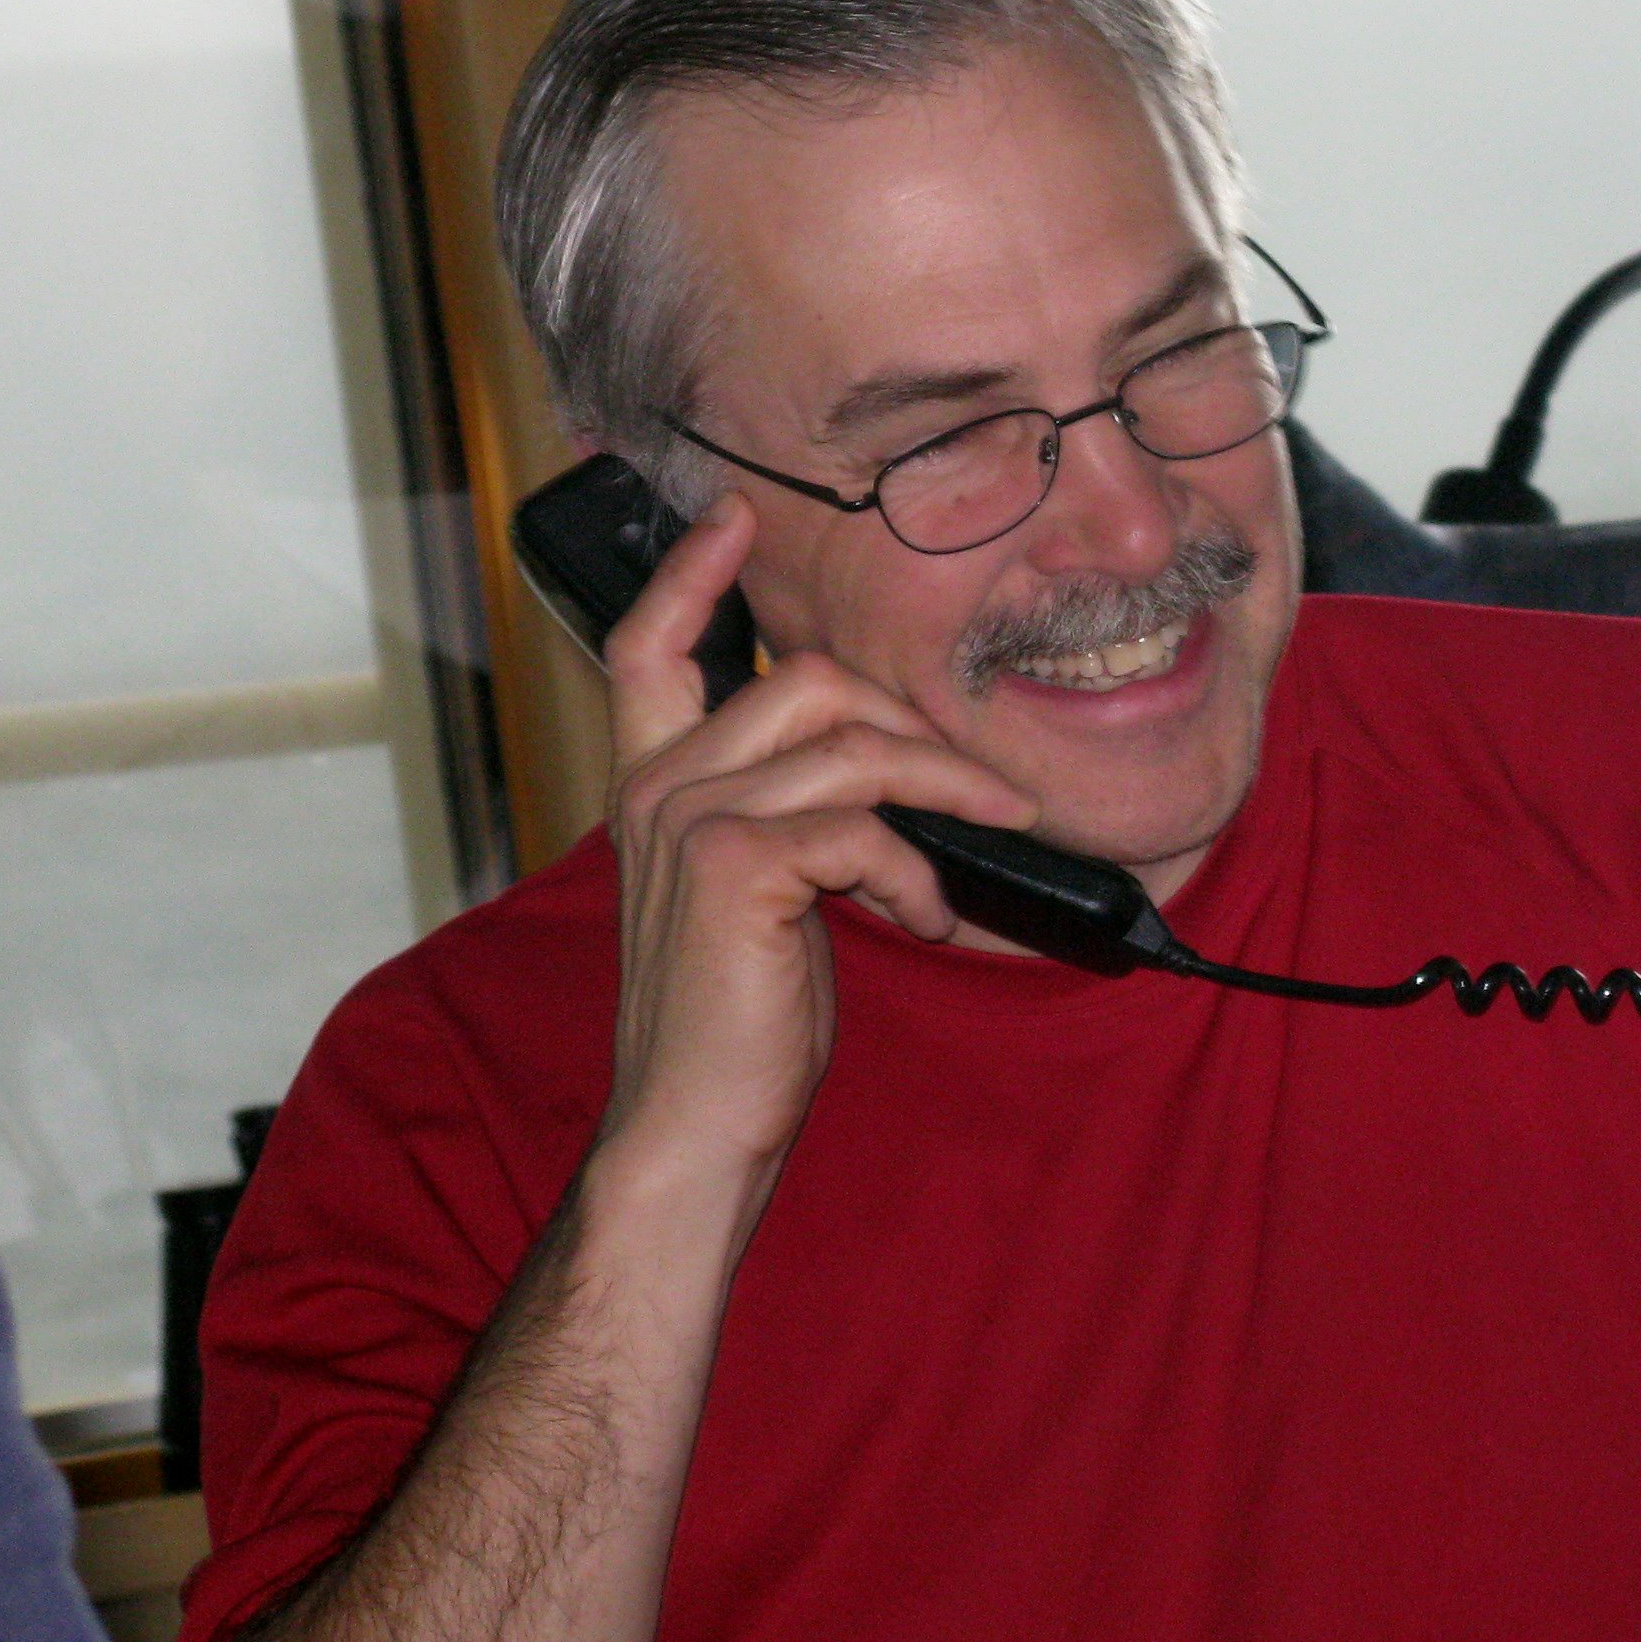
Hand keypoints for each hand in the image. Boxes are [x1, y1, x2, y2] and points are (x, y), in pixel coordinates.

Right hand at [598, 493, 1035, 1184]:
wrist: (695, 1126)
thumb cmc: (741, 1018)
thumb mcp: (763, 891)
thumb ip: (792, 814)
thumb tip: (891, 767)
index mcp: (654, 786)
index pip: (647, 648)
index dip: (691, 574)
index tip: (739, 516)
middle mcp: (658, 789)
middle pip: (806, 682)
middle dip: (915, 722)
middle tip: (985, 785)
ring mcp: (691, 821)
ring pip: (854, 744)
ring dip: (947, 786)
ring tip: (993, 831)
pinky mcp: (738, 866)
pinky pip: (864, 827)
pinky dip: (917, 872)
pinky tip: (929, 918)